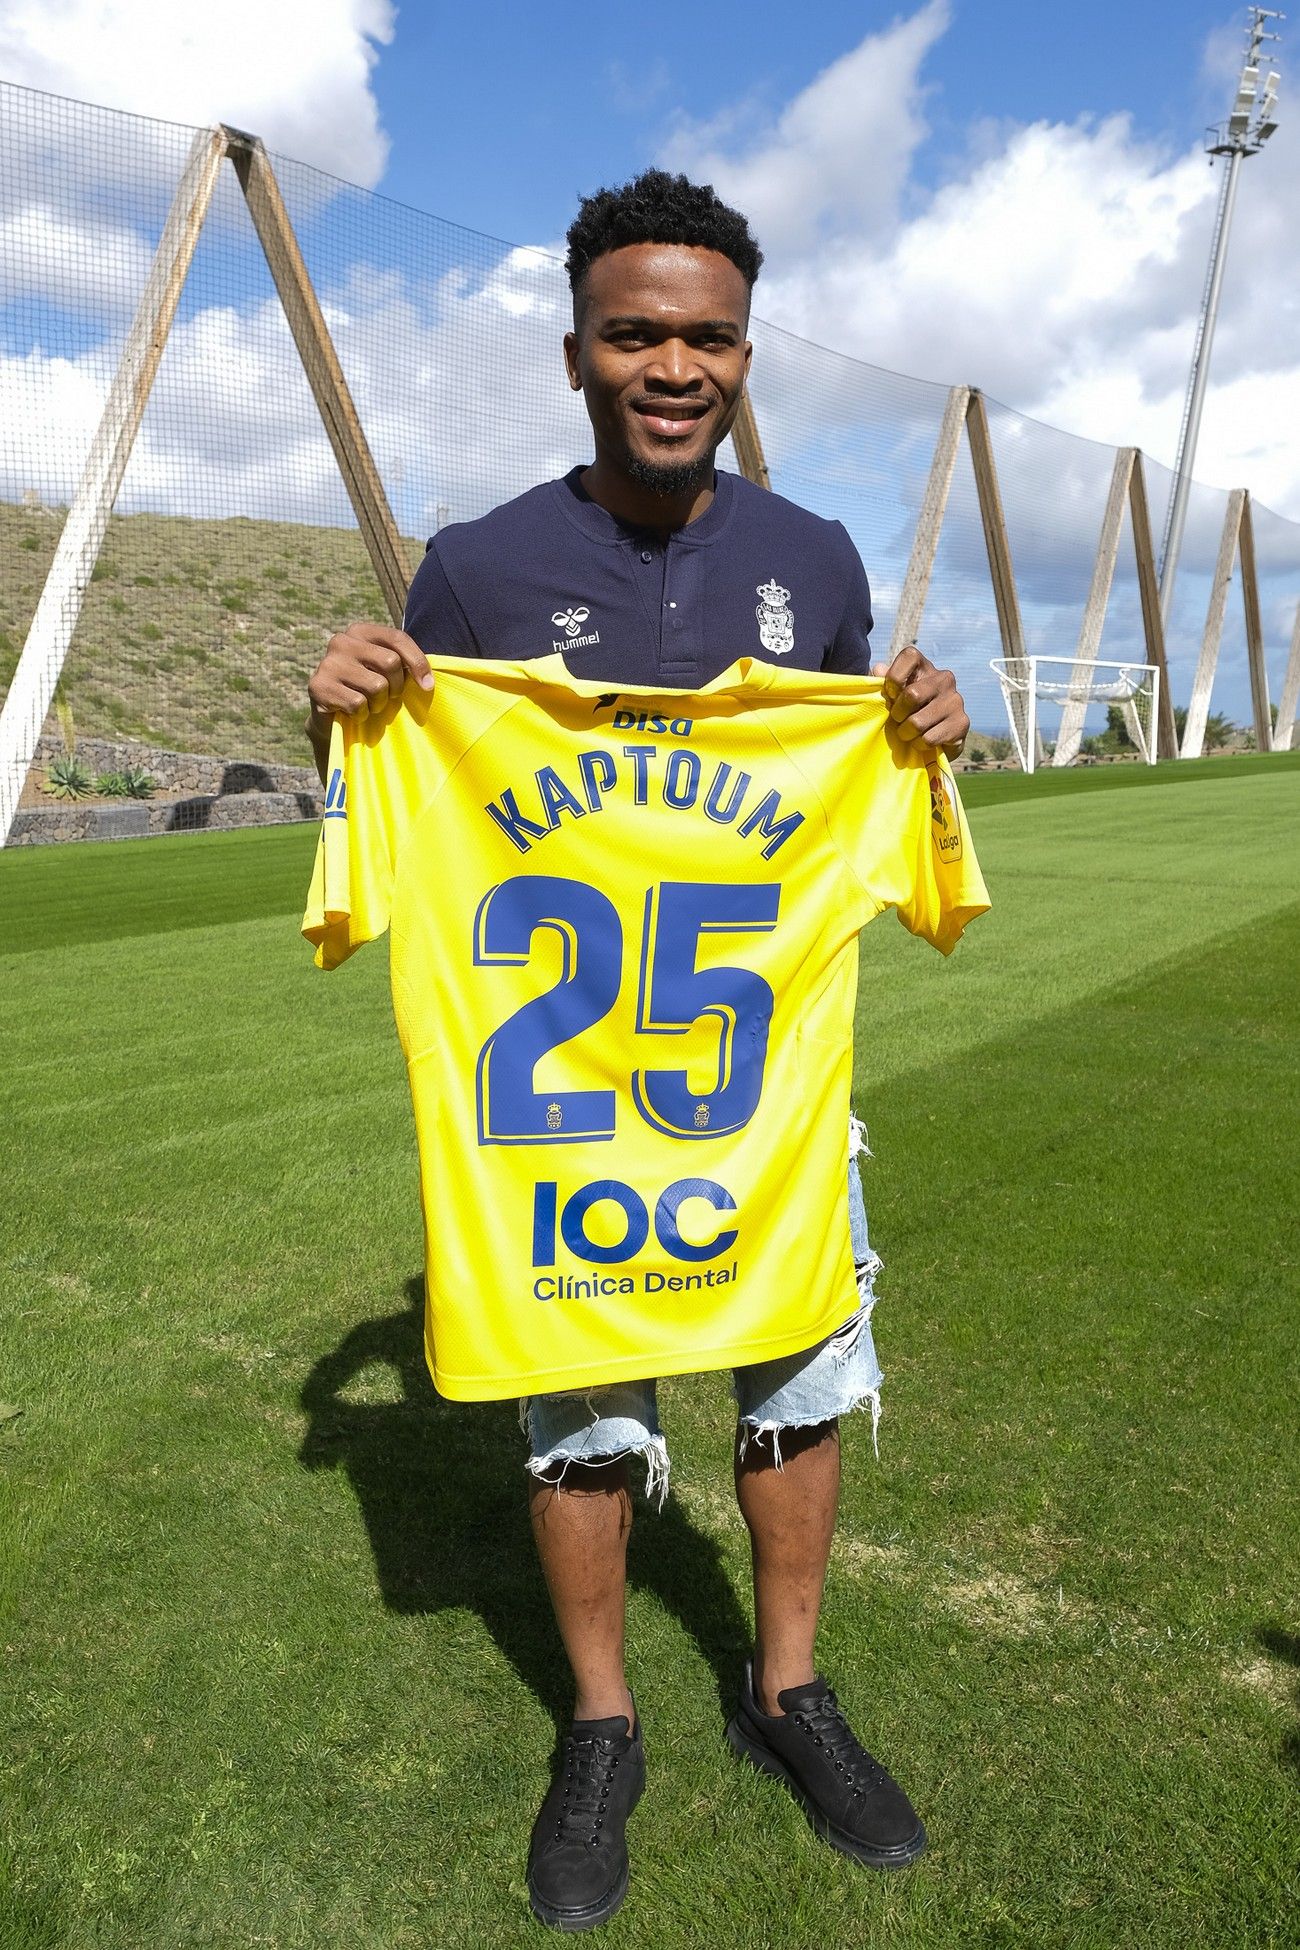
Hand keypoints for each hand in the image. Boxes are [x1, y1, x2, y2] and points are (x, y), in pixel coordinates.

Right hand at [307, 623, 432, 744]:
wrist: (331, 715)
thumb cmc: (365, 690)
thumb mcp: (384, 671)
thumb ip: (403, 664)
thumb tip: (427, 681)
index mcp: (359, 631)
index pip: (397, 638)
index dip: (417, 662)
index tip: (427, 685)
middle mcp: (341, 641)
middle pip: (391, 662)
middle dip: (396, 687)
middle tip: (386, 697)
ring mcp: (328, 663)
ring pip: (376, 687)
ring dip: (378, 704)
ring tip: (366, 704)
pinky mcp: (319, 686)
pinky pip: (358, 704)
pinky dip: (361, 715)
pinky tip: (351, 712)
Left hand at [870, 646, 968, 758]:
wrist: (935, 739)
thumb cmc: (906, 712)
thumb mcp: (891, 695)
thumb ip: (881, 681)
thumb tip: (879, 669)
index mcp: (925, 667)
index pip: (910, 656)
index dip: (894, 677)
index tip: (890, 694)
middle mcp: (944, 679)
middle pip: (912, 694)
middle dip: (898, 714)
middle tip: (898, 720)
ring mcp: (956, 700)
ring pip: (918, 722)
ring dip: (906, 733)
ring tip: (908, 733)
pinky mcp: (962, 723)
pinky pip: (929, 739)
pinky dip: (919, 745)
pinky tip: (922, 740)